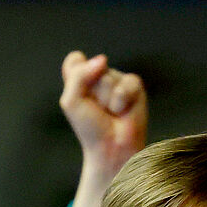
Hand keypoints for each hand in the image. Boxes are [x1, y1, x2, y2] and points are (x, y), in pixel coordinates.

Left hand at [60, 51, 147, 206]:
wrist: (112, 147)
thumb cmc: (90, 128)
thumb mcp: (72, 101)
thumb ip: (79, 76)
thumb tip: (102, 59)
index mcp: (80, 79)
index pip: (75, 60)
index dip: (76, 73)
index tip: (78, 96)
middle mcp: (98, 76)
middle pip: (93, 68)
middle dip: (92, 92)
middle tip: (97, 110)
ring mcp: (117, 79)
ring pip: (109, 78)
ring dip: (106, 99)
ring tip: (111, 112)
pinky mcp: (134, 85)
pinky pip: (127, 83)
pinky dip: (122, 100)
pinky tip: (123, 111)